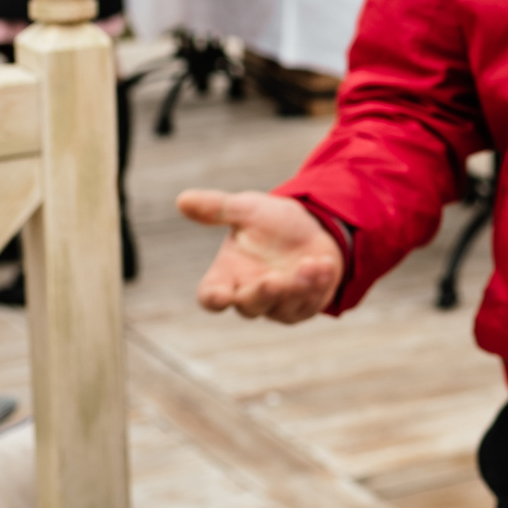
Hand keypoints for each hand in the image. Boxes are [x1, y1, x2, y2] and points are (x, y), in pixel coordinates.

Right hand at [178, 189, 345, 321]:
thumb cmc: (270, 223)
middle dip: (263, 294)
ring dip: (297, 288)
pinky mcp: (304, 306)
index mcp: (226, 276)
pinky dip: (319, 285)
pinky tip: (325, 265)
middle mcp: (249, 294)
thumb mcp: (246, 209)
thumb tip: (182, 199)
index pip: (211, 296)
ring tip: (309, 264)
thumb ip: (218, 209)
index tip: (220, 295)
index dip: (214, 298)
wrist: (311, 227)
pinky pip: (310, 304)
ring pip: (283, 307)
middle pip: (249, 307)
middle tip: (274, 279)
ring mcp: (278, 305)